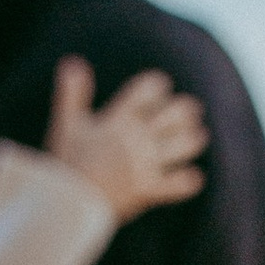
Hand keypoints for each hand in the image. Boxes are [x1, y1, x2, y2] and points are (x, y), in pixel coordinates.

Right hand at [45, 55, 207, 221]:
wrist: (67, 203)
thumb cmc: (66, 163)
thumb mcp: (67, 124)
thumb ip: (72, 93)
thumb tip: (72, 61)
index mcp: (119, 119)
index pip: (148, 90)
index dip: (158, 85)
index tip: (160, 86)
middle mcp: (137, 139)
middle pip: (175, 114)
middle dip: (186, 110)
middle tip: (191, 110)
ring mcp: (146, 164)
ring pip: (184, 145)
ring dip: (193, 140)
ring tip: (198, 136)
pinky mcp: (149, 190)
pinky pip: (178, 185)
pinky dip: (188, 182)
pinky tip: (194, 178)